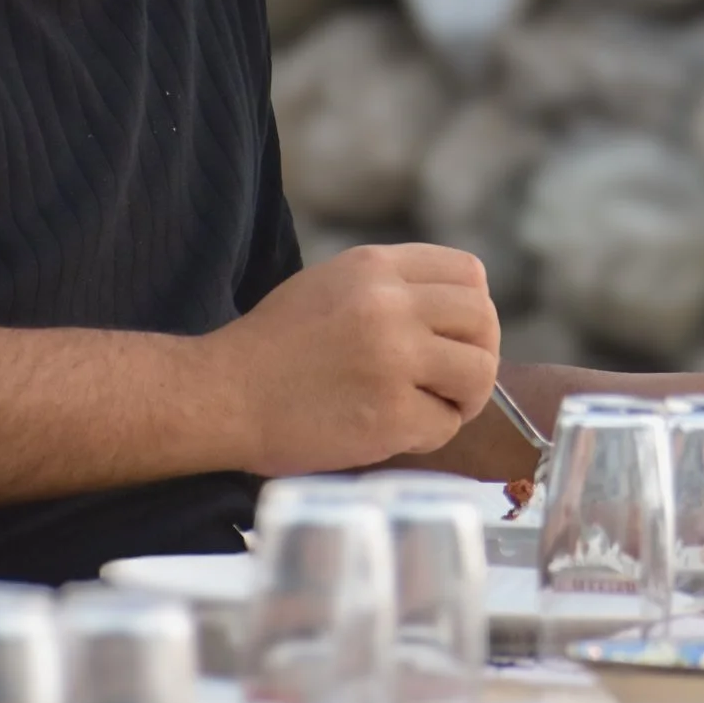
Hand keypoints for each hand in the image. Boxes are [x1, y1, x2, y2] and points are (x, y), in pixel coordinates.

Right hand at [209, 242, 498, 474]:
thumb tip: (455, 307)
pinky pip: (446, 424)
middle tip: (453, 381)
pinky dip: (428, 434)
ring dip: (464, 397)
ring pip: (479, 373)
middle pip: (484, 320)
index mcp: (376, 267)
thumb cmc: (272, 347)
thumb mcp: (331, 285)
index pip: (469, 274)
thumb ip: (391, 286)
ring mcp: (393, 359)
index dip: (472, 310)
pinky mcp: (390, 414)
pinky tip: (394, 432)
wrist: (219, 396)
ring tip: (431, 408)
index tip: (455, 337)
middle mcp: (390, 305)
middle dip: (478, 354)